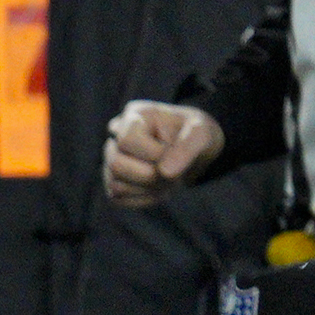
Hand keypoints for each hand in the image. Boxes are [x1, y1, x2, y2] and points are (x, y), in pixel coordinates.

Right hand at [103, 99, 224, 208]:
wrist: (194, 147)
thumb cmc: (196, 134)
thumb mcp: (202, 134)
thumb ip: (187, 148)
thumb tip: (164, 172)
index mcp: (135, 115)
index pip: (127, 140)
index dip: (154, 155)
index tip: (177, 155)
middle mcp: (117, 135)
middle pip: (116, 164)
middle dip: (152, 176)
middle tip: (175, 174)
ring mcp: (112, 157)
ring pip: (115, 184)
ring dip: (150, 189)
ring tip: (169, 180)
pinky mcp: (114, 177)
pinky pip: (118, 196)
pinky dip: (144, 199)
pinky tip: (159, 188)